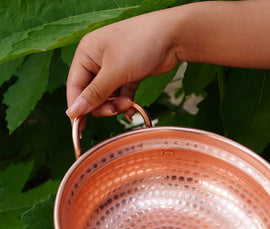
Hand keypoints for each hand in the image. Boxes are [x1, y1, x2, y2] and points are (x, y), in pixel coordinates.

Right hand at [66, 9, 180, 118]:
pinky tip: (132, 111)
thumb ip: (95, 94)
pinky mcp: (130, 75)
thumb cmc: (139, 44)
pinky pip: (122, 95)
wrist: (172, 37)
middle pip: (92, 94)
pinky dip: (126, 103)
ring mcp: (115, 68)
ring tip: (128, 103)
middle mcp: (98, 61)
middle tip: (114, 110)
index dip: (77, 107)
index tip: (79, 127)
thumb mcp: (114, 72)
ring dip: (117, 105)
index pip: (75, 86)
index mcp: (86, 54)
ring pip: (108, 97)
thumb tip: (74, 111)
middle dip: (103, 106)